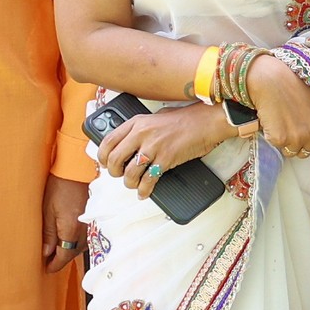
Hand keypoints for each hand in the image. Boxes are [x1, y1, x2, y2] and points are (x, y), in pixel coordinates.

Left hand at [43, 174, 86, 272]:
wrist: (79, 169)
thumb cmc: (61, 186)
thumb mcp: (47, 210)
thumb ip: (48, 234)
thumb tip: (45, 253)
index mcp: (70, 231)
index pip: (63, 258)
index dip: (53, 265)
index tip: (45, 268)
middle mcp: (84, 232)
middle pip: (71, 254)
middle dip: (59, 259)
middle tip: (47, 260)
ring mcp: (91, 226)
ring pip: (79, 247)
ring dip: (68, 250)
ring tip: (56, 249)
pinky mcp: (93, 220)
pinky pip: (85, 238)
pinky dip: (76, 241)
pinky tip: (68, 237)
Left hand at [97, 101, 235, 194]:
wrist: (207, 121)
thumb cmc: (185, 119)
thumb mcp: (156, 117)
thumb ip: (140, 129)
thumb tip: (127, 145)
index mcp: (136, 122)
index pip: (108, 141)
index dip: (102, 157)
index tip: (105, 164)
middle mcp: (141, 133)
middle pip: (114, 159)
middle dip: (115, 173)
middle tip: (120, 175)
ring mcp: (153, 147)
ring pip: (130, 173)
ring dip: (130, 183)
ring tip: (135, 184)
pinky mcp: (166, 159)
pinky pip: (148, 180)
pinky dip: (144, 190)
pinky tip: (145, 192)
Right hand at [248, 51, 309, 157]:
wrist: (272, 80)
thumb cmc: (291, 87)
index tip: (303, 135)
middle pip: (306, 152)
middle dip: (298, 143)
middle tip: (290, 127)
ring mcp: (297, 138)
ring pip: (291, 151)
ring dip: (286, 142)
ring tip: (281, 122)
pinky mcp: (280, 139)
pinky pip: (277, 146)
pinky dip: (273, 137)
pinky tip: (273, 121)